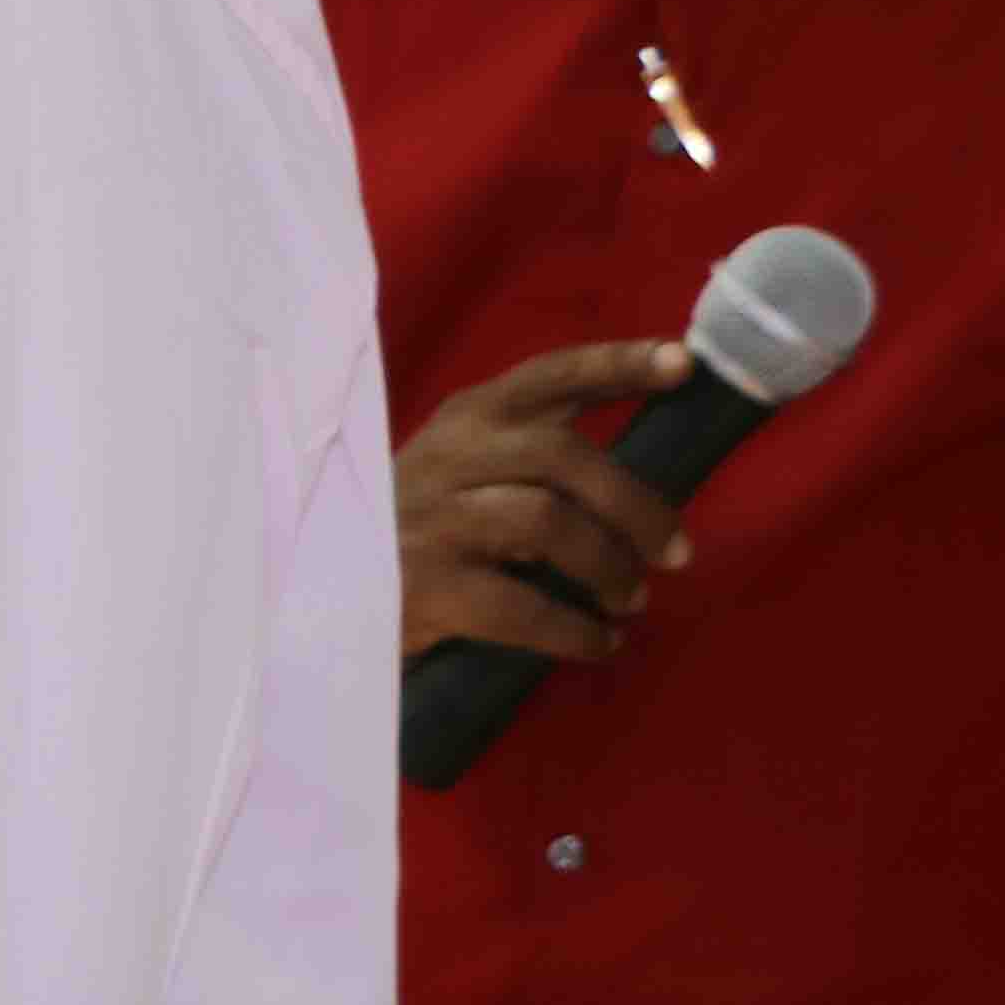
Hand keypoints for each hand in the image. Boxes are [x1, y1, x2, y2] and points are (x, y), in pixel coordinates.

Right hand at [391, 338, 697, 666]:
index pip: (547, 377)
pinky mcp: (427, 585)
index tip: (682, 363)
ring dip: (609, 565)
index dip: (615, 366)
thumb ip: (533, 456)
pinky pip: (524, 606)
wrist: (322, 589)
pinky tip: (601, 641)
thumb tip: (642, 488)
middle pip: (562, 456)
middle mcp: (449, 457)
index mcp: (467, 420)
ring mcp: (434, 520)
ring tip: (632, 598)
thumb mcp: (463, 468)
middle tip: (678, 553)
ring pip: (548, 522)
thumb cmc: (416, 526)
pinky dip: (576, 629)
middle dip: (636, 506)